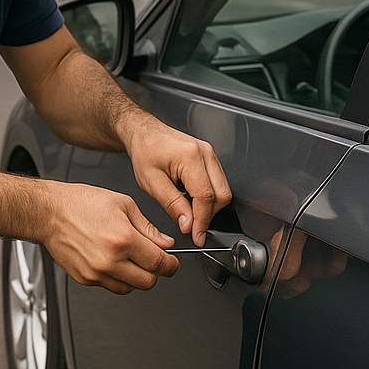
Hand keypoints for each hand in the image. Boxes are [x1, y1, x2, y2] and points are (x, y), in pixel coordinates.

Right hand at [41, 183, 179, 293]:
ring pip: (130, 288)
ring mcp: (96, 272)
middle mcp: (110, 260)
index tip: (172, 262)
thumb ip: (148, 228)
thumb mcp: (123, 204)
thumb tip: (165, 243)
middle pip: (148, 282)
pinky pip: (111, 286)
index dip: (171, 265)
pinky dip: (117, 278)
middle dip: (155, 272)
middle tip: (152, 259)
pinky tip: (112, 260)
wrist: (49, 213)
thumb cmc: (81, 203)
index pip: (159, 264)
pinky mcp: (85, 279)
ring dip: (136, 277)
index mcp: (123, 239)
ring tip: (129, 259)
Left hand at [123, 117, 231, 246]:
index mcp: (190, 157)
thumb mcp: (151, 183)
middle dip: (209, 216)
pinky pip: (218, 183)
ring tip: (189, 213)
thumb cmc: (145, 151)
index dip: (202, 221)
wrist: (144, 132)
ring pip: (223, 190)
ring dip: (209, 208)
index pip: (205, 197)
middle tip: (192, 228)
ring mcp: (210, 154)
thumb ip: (173, 205)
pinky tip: (192, 201)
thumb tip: (189, 224)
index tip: (197, 236)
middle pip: (222, 195)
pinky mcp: (210, 158)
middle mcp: (205, 153)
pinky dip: (209, 198)